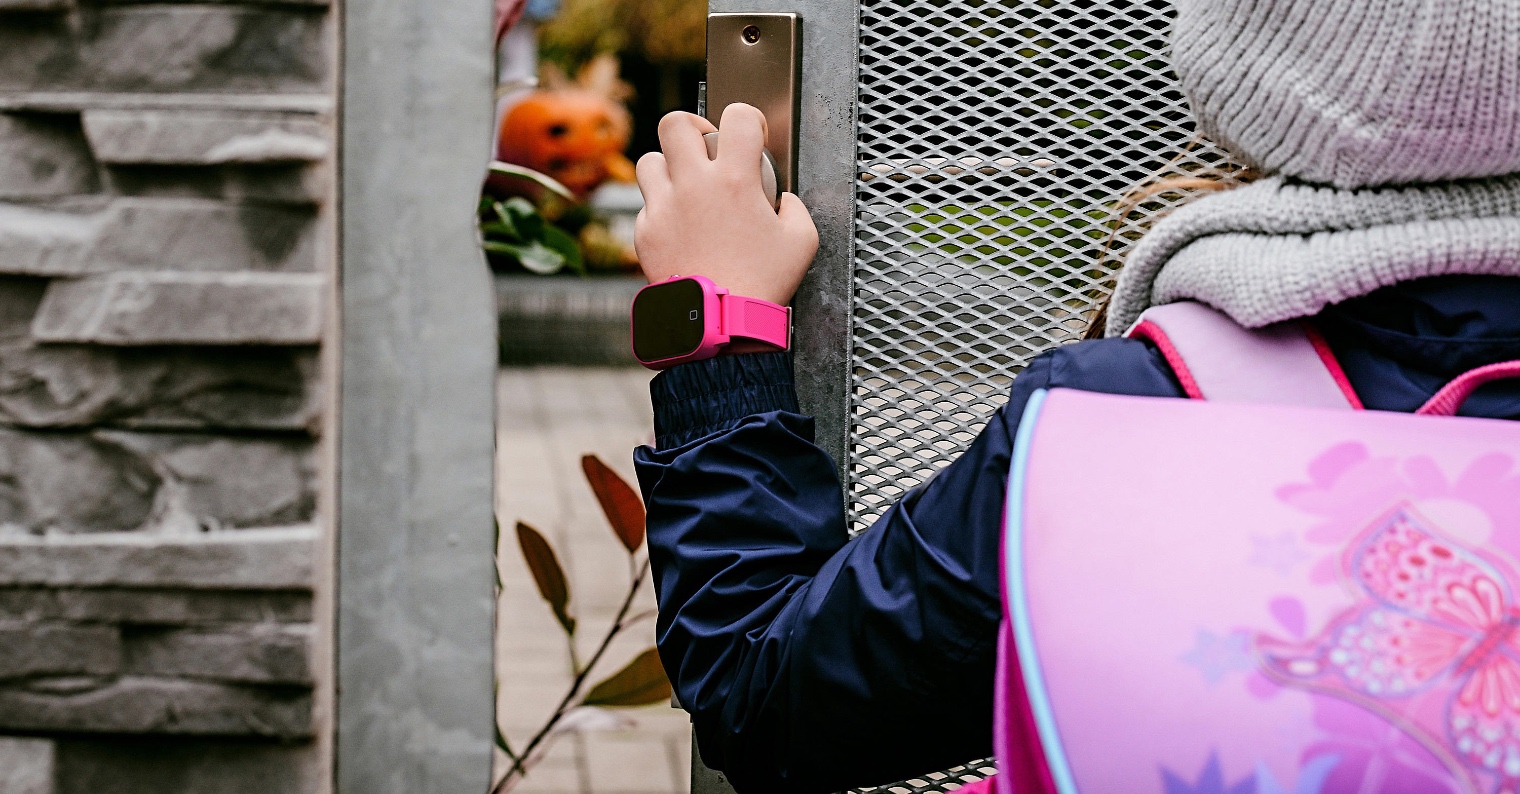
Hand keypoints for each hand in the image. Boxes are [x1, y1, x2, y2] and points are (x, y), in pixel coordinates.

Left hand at [634, 104, 818, 307]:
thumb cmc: (763, 286)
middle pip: (674, 123)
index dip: (749, 119)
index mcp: (735, 180)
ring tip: (685, 187)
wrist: (721, 323)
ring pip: (649, 160)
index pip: (739, 117)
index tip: (752, 136)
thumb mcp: (801, 242)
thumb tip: (781, 200)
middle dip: (692, 128)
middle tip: (704, 146)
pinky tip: (680, 227)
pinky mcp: (645, 232)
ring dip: (668, 167)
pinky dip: (661, 209)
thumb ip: (794, 208)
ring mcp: (664, 207)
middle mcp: (694, 185)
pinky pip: (646, 205)